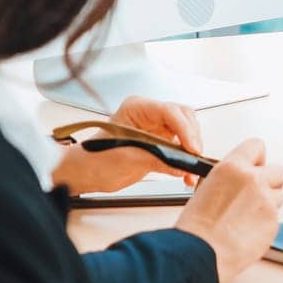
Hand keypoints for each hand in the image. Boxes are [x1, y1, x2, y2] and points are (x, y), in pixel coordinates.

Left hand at [49, 96, 202, 192]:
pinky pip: (182, 148)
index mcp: (137, 108)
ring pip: (188, 133)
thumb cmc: (95, 159)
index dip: (185, 130)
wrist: (87, 173)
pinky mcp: (162, 143)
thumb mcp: (127, 159)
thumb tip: (183, 166)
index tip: (192, 148)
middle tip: (194, 158)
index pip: (170, 112)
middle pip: (184, 118)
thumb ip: (157, 159)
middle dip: (192, 139)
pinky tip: (186, 174)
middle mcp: (150, 115)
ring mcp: (157, 128)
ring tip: (191, 170)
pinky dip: (187, 161)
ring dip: (192, 152)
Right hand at [173, 138, 282, 282]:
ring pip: (278, 195)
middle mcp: (254, 180)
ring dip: (267, 203)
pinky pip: (275, 217)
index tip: (255, 165)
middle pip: (277, 170)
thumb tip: (239, 177)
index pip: (257, 146)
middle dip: (268, 180)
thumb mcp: (207, 187)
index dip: (256, 157)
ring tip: (245, 217)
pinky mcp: (273, 222)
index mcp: (233, 167)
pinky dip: (264, 222)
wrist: (200, 253)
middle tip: (254, 193)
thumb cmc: (196, 225)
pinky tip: (246, 230)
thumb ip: (230, 177)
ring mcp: (267, 201)